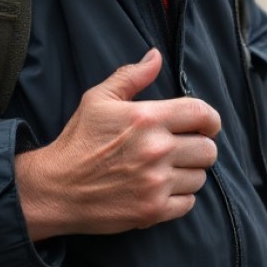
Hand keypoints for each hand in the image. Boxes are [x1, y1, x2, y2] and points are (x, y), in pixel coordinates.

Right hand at [15, 48, 220, 240]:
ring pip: (200, 177)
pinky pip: (188, 203)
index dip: (211, 119)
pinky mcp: (152, 210)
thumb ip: (131, 76)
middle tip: (185, 149)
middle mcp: (156, 150)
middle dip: (201, 147)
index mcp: (147, 118)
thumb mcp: (98, 99)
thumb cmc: (78, 141)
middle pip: (208, 149)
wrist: (55, 189)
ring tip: (169, 169)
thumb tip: (155, 55)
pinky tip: (162, 189)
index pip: (202, 114)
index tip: (207, 125)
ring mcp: (155, 183)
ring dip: (189, 173)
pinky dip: (180, 197)